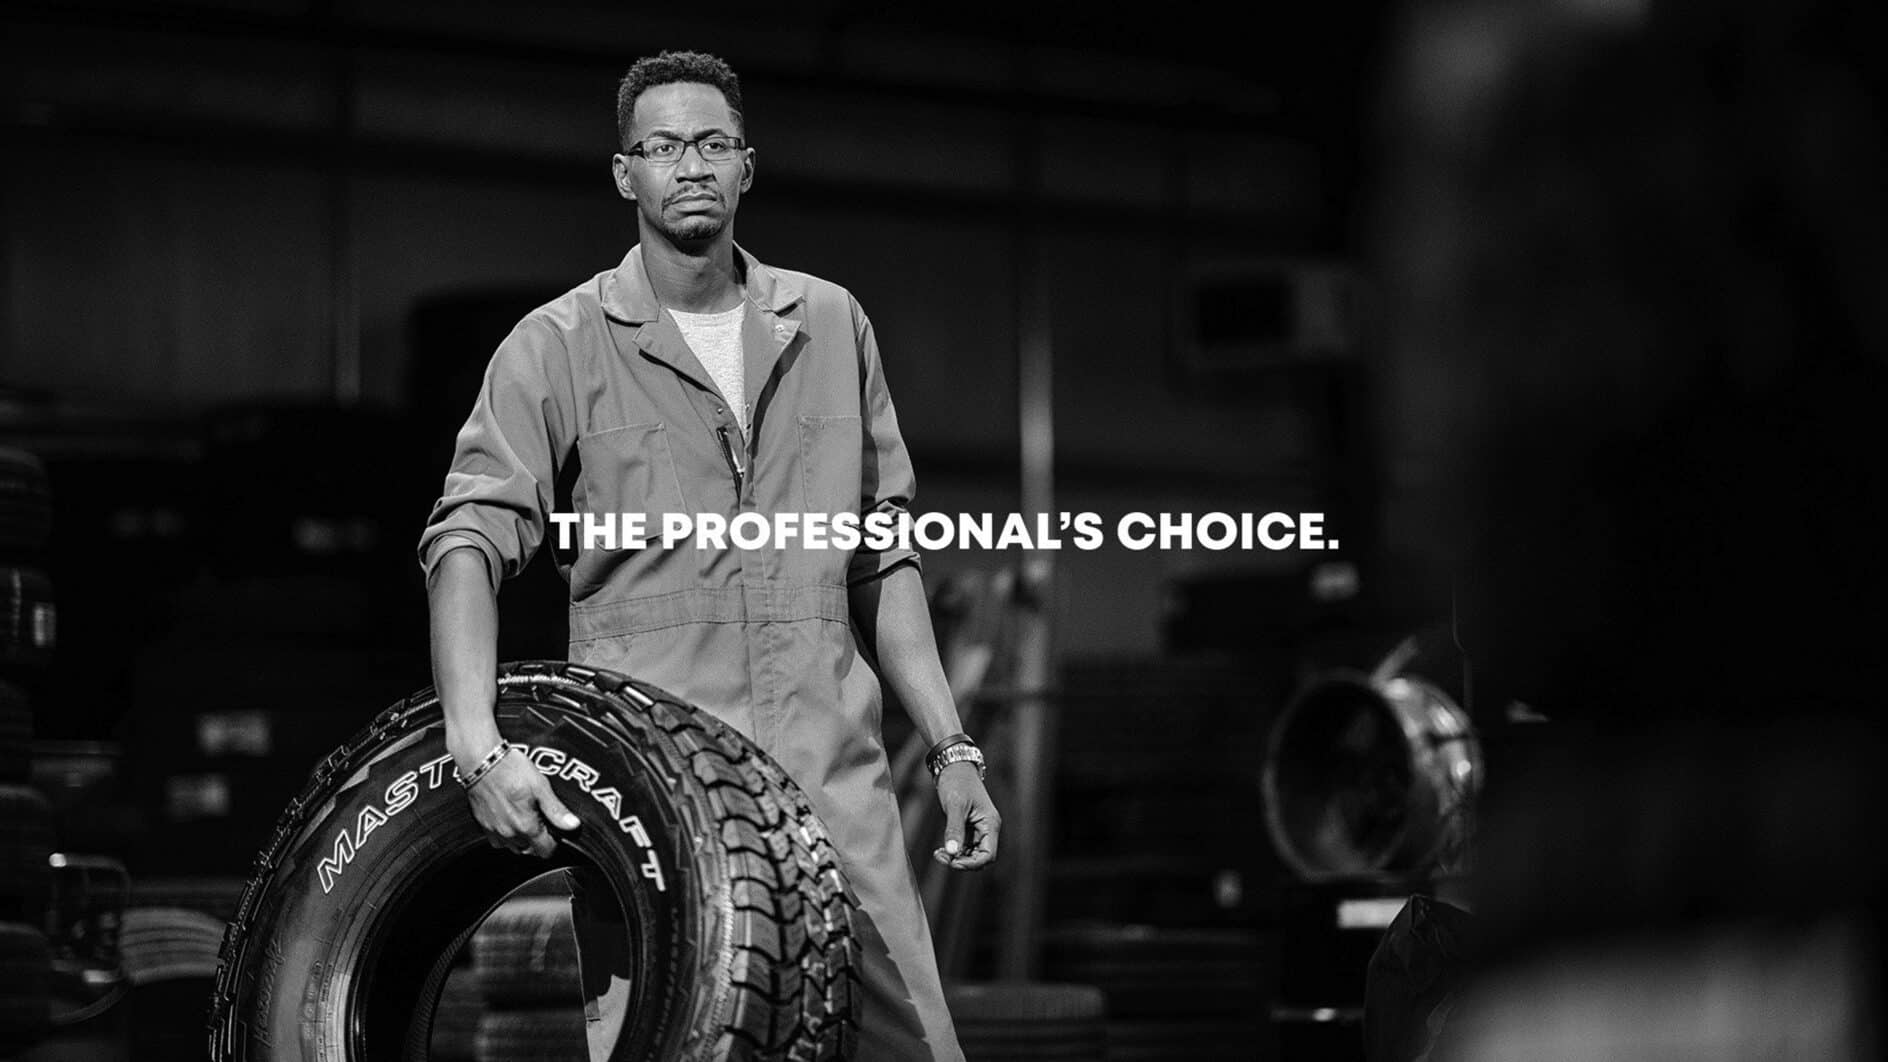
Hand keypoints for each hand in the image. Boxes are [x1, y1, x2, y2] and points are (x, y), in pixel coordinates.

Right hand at [464, 749, 579, 857]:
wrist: (481, 762)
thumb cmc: (510, 770)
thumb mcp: (540, 786)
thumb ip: (556, 810)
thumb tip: (572, 825)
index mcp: (526, 826)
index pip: (545, 851)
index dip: (554, 842)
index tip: (555, 831)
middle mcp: (509, 834)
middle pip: (530, 851)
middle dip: (538, 841)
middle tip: (541, 820)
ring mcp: (494, 831)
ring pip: (513, 847)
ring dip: (522, 840)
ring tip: (525, 819)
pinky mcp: (483, 825)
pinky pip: (498, 840)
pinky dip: (506, 835)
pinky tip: (510, 818)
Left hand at [932, 763, 1000, 870]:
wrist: (954, 766)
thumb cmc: (957, 781)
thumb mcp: (955, 805)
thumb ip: (954, 829)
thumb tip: (952, 852)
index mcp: (990, 823)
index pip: (988, 855)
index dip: (972, 864)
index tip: (953, 862)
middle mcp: (988, 829)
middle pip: (980, 858)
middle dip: (962, 862)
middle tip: (942, 857)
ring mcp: (979, 829)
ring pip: (972, 854)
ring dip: (957, 858)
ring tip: (939, 853)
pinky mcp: (969, 828)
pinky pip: (965, 847)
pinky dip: (954, 851)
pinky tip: (941, 849)